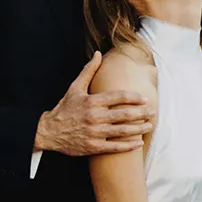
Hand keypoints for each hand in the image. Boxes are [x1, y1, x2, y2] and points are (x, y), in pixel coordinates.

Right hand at [35, 56, 155, 157]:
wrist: (49, 131)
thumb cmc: (65, 108)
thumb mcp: (75, 87)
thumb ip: (89, 71)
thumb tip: (98, 53)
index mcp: (92, 101)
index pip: (119, 97)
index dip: (134, 98)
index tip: (145, 98)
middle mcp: (94, 117)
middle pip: (124, 114)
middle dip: (141, 113)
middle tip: (152, 111)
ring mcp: (94, 133)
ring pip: (122, 131)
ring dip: (138, 128)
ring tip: (149, 125)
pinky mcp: (93, 147)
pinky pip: (114, 147)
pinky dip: (128, 146)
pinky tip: (138, 142)